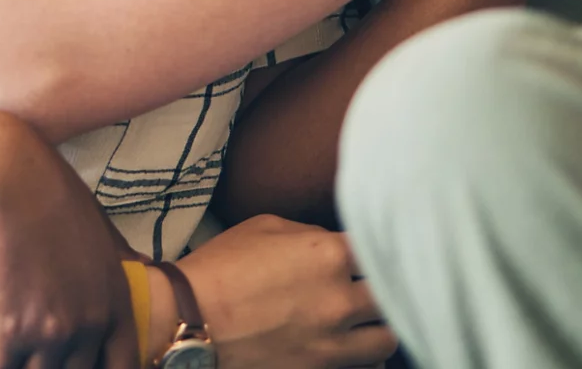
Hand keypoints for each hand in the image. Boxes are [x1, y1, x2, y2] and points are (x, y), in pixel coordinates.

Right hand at [0, 111, 141, 368]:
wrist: (3, 175)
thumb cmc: (45, 189)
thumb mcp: (97, 222)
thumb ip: (118, 253)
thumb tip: (142, 263)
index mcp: (115, 298)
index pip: (120, 366)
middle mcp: (92, 321)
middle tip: (34, 363)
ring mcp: (54, 329)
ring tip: (10, 363)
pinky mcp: (12, 330)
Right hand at [171, 216, 393, 367]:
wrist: (190, 320)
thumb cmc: (221, 268)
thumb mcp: (265, 227)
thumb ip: (311, 233)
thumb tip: (333, 245)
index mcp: (328, 253)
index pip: (380, 246)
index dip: (376, 246)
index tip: (368, 250)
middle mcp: (339, 298)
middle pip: (391, 293)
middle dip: (381, 286)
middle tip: (368, 284)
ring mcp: (333, 342)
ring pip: (388, 338)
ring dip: (380, 325)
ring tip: (365, 320)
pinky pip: (367, 368)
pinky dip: (364, 358)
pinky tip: (351, 346)